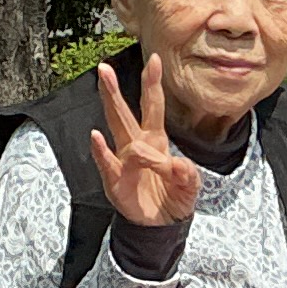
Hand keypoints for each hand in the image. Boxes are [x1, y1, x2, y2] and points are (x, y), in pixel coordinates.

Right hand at [91, 55, 200, 230]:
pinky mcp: (115, 181)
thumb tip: (176, 164)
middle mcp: (136, 145)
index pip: (152, 107)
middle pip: (124, 112)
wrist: (161, 227)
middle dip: (115, 90)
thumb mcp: (190, 187)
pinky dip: (102, 151)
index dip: (152, 84)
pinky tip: (96, 136)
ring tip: (104, 87)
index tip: (154, 59)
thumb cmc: (173, 199)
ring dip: (112, 108)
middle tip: (104, 67)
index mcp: (156, 140)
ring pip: (115, 131)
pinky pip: (108, 163)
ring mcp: (123, 162)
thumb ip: (187, 174)